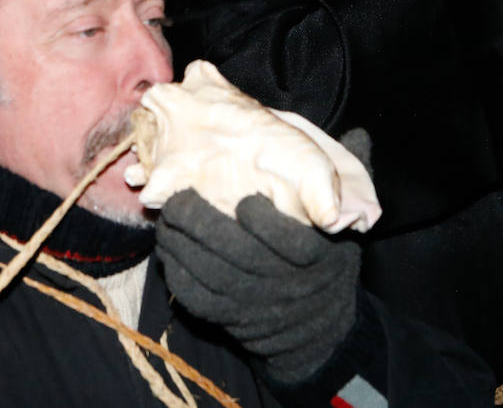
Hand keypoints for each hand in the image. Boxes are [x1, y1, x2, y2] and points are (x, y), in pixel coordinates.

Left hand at [157, 190, 360, 383]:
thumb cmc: (321, 251)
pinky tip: (168, 248)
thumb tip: (307, 182)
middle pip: (242, 257)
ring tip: (167, 218)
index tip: (246, 200)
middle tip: (180, 198)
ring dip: (182, 245)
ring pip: (214, 277)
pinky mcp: (233, 320)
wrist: (314, 320)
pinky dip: (177, 274)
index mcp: (319, 258)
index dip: (265, 222)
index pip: (293, 243)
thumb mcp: (335, 223)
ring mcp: (258, 306)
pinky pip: (198, 300)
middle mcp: (288, 287)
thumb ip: (321, 195)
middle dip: (204, 223)